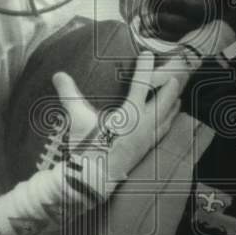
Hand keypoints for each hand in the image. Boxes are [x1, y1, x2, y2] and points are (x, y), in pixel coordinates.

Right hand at [52, 50, 180, 189]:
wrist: (93, 179)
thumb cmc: (86, 148)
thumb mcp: (77, 119)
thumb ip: (69, 94)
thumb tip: (58, 74)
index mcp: (129, 114)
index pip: (140, 84)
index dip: (145, 67)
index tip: (149, 54)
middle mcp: (143, 124)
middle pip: (164, 100)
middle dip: (170, 87)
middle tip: (176, 74)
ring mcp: (147, 137)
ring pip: (166, 116)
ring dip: (172, 103)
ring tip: (177, 94)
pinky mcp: (146, 148)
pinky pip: (163, 130)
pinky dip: (168, 120)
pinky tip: (169, 119)